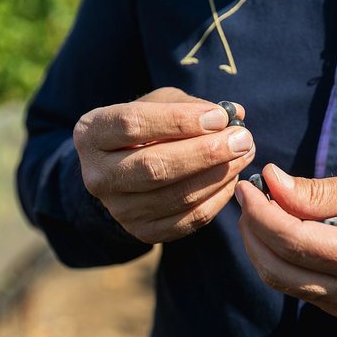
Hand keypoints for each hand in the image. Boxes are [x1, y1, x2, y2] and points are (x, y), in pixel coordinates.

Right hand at [73, 87, 254, 242]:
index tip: (220, 117)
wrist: (124, 172)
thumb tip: (236, 114)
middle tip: (243, 139)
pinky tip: (232, 179)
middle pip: (155, 166)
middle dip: (207, 152)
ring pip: (177, 196)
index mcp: (92, 133)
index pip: (133, 124)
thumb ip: (192, 105)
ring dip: (219, 175)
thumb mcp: (160, 104)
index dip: (180, 120)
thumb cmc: (146, 129)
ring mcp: (119, 209)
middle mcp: (98, 175)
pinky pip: (189, 220)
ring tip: (244, 154)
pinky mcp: (143, 232)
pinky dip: (217, 199)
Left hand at [235, 164, 336, 319]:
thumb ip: (320, 191)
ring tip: (259, 212)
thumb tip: (272, 182)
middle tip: (249, 198)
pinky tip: (278, 233)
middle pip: (278, 267)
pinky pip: (293, 287)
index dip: (262, 213)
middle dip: (253, 229)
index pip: (295, 241)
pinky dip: (276, 258)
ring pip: (279, 281)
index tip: (247, 188)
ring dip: (258, 246)